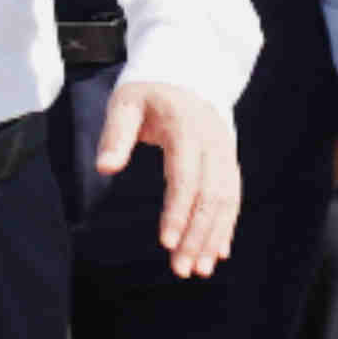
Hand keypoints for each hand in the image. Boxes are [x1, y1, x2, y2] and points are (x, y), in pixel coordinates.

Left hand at [97, 79, 239, 276]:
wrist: (187, 68)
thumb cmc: (148, 89)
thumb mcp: (125, 102)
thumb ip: (116, 134)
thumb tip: (105, 167)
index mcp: (186, 128)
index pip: (186, 176)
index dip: (178, 211)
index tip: (167, 242)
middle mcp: (213, 142)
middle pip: (210, 196)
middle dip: (197, 235)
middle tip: (181, 269)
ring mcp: (225, 152)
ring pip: (226, 200)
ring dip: (214, 237)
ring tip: (200, 270)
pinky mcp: (229, 160)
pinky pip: (233, 196)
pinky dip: (226, 225)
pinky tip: (218, 252)